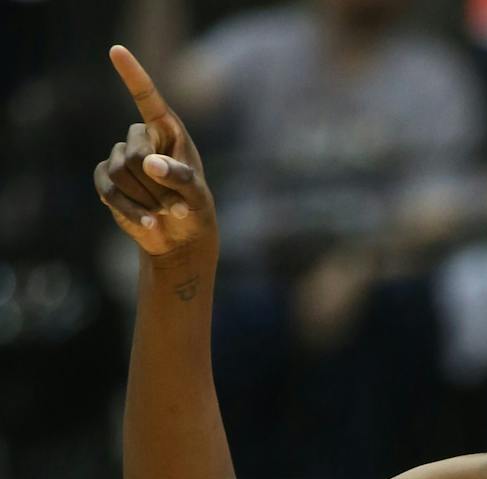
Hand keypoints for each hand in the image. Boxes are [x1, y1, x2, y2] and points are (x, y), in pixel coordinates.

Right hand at [94, 46, 214, 258]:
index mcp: (167, 131)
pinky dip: (130, 209)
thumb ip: (179, 177)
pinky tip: (149, 221)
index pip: (148, 98)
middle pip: (133, 155)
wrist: (180, 237)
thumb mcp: (197, 195)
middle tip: (175, 204)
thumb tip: (148, 163)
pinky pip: (107, 190)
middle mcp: (141, 138)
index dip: (133, 75)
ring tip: (164, 211)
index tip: (116, 50)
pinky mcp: (106, 179)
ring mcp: (120, 157)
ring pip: (119, 173)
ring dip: (146, 199)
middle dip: (154, 186)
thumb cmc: (194, 208)